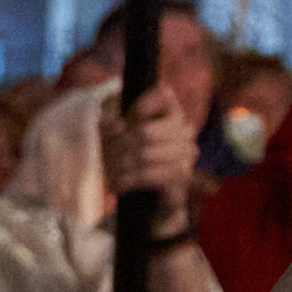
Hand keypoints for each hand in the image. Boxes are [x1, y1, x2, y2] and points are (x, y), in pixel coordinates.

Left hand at [99, 81, 198, 224]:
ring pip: (144, 155)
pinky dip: (129, 180)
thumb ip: (113, 126)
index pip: (163, 94)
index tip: (124, 121)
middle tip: (104, 156)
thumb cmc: (135, 157)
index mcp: (172, 110)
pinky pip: (150, 175)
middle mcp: (185, 128)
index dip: (144, 103)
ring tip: (106, 171)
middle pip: (145, 132)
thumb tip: (118, 126)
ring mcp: (187, 152)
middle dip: (119, 145)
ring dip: (120, 165)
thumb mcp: (120, 136)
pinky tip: (116, 184)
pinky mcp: (182, 174)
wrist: (156, 198)